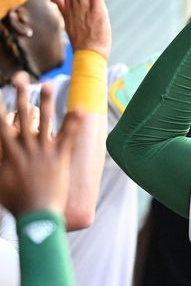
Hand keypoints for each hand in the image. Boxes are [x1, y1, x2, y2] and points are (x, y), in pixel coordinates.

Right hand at [0, 74, 80, 216]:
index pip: (1, 123)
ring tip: (50, 84)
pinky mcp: (61, 156)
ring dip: (48, 101)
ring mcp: (44, 150)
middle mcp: (26, 146)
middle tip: (21, 77)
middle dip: (21, 94)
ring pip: (47, 120)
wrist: (37, 215)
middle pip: (23, 114)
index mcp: (9, 151)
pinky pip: (69, 135)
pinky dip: (75, 121)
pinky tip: (81, 108)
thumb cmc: (15, 203)